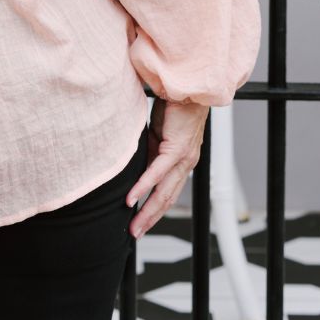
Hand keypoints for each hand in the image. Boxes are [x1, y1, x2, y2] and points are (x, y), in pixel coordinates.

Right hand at [125, 96, 208, 238]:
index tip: (143, 223)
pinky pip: (157, 172)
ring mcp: (183, 158)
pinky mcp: (176, 148)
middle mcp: (187, 163)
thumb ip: (151, 152)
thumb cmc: (174, 106)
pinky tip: (132, 198)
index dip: (156, 210)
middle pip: (167, 199)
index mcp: (183, 161)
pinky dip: (143, 187)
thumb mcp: (159, 135)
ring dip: (147, 211)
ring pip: (164, 192)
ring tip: (134, 226)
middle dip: (150, 219)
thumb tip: (137, 167)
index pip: (169, 192)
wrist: (187, 85)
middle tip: (135, 233)